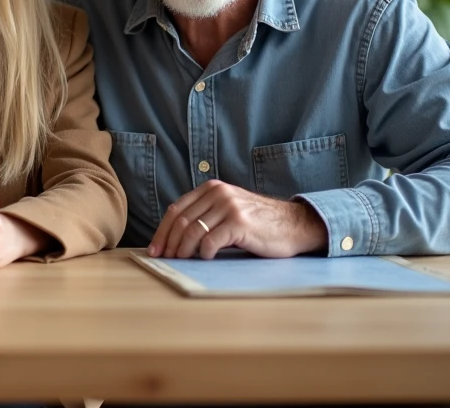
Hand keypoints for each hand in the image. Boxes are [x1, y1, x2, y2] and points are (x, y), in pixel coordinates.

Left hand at [147, 180, 326, 259]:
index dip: (162, 230)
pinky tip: (204, 258)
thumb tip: (175, 238)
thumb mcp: (229, 210)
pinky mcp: (239, 223)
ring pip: (192, 231)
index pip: (176, 209)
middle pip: (181, 220)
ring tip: (181, 261)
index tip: (156, 248)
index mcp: (212, 188)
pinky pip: (210, 241)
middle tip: (164, 259)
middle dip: (169, 242)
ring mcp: (228, 206)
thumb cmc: (259, 223)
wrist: (294, 225)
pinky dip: (202, 253)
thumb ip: (206, 215)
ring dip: (182, 250)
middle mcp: (218, 193)